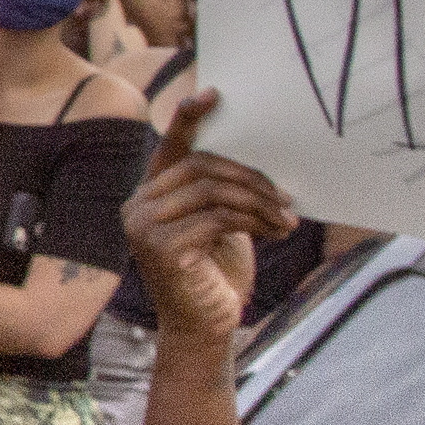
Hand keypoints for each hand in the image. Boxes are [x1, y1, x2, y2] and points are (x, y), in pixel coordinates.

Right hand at [121, 88, 295, 336]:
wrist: (206, 329)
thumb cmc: (215, 275)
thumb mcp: (219, 225)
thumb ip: (220, 193)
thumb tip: (257, 159)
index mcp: (150, 195)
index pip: (171, 148)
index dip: (190, 119)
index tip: (214, 95)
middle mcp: (137, 206)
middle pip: (200, 166)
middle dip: (251, 177)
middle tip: (287, 197)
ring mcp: (143, 227)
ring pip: (212, 190)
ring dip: (259, 202)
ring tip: (288, 220)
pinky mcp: (160, 248)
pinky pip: (217, 218)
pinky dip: (254, 222)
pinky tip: (276, 233)